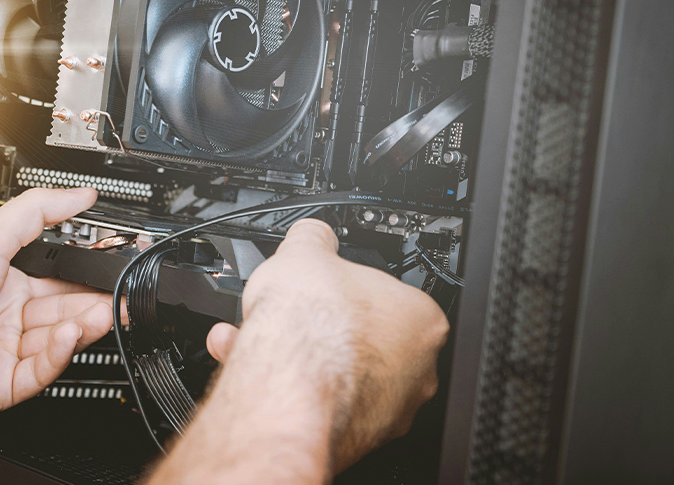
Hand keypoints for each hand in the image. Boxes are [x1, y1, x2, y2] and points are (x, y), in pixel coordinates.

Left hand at [0, 188, 113, 423]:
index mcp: (7, 284)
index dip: (90, 278)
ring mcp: (4, 354)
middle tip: (121, 299)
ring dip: (81, 328)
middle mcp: (7, 320)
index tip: (116, 271)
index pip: (61, 281)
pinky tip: (67, 336)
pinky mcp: (0, 387)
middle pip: (65, 313)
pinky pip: (40, 372)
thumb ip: (36, 212)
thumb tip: (77, 194)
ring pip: (57, 342)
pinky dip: (58, 354)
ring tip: (101, 314)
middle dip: (95, 305)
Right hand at [204, 219, 447, 472]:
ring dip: (294, 353)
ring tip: (251, 337)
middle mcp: (416, 372)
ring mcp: (387, 411)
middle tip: (286, 312)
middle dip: (314, 324)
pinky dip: (287, 385)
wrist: (283, 385)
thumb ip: (314, 240)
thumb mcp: (305, 252)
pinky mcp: (353, 439)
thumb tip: (312, 234)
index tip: (320, 286)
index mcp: (422, 320)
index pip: (384, 294)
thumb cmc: (311, 327)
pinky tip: (251, 365)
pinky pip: (317, 403)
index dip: (343, 287)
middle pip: (359, 337)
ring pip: (335, 372)